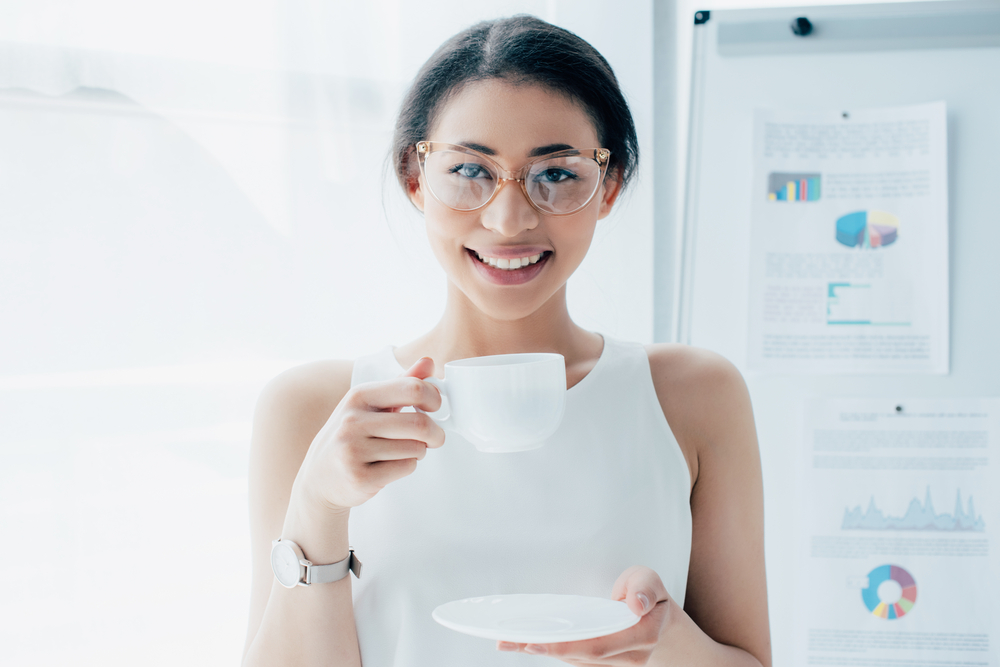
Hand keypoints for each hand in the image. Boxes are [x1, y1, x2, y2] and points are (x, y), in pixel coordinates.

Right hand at [293, 357, 445, 512]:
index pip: (411, 389)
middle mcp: (352, 421)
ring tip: (404, 450)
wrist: (319, 477)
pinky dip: (408, 466)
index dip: (433, 398)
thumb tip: (428, 362)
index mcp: (358, 396)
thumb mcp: (370, 404)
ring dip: (419, 451)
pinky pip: (406, 468)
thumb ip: (401, 383)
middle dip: (435, 433)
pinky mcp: (360, 478)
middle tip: (435, 437)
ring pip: (415, 448)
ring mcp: (353, 450)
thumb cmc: (349, 437)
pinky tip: (392, 464)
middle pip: (418, 424)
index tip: (434, 407)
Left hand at [496, 566, 671, 664]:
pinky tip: (526, 644)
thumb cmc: (649, 594)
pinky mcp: (601, 662)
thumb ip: (645, 588)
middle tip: (516, 642)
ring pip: (575, 660)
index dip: (569, 646)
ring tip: (511, 642)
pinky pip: (574, 658)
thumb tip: (636, 604)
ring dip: (543, 651)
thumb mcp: (649, 579)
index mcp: (642, 636)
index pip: (600, 646)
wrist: (657, 614)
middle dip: (548, 650)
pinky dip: (550, 650)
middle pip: (583, 657)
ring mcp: (615, 663)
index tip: (541, 642)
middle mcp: (628, 656)